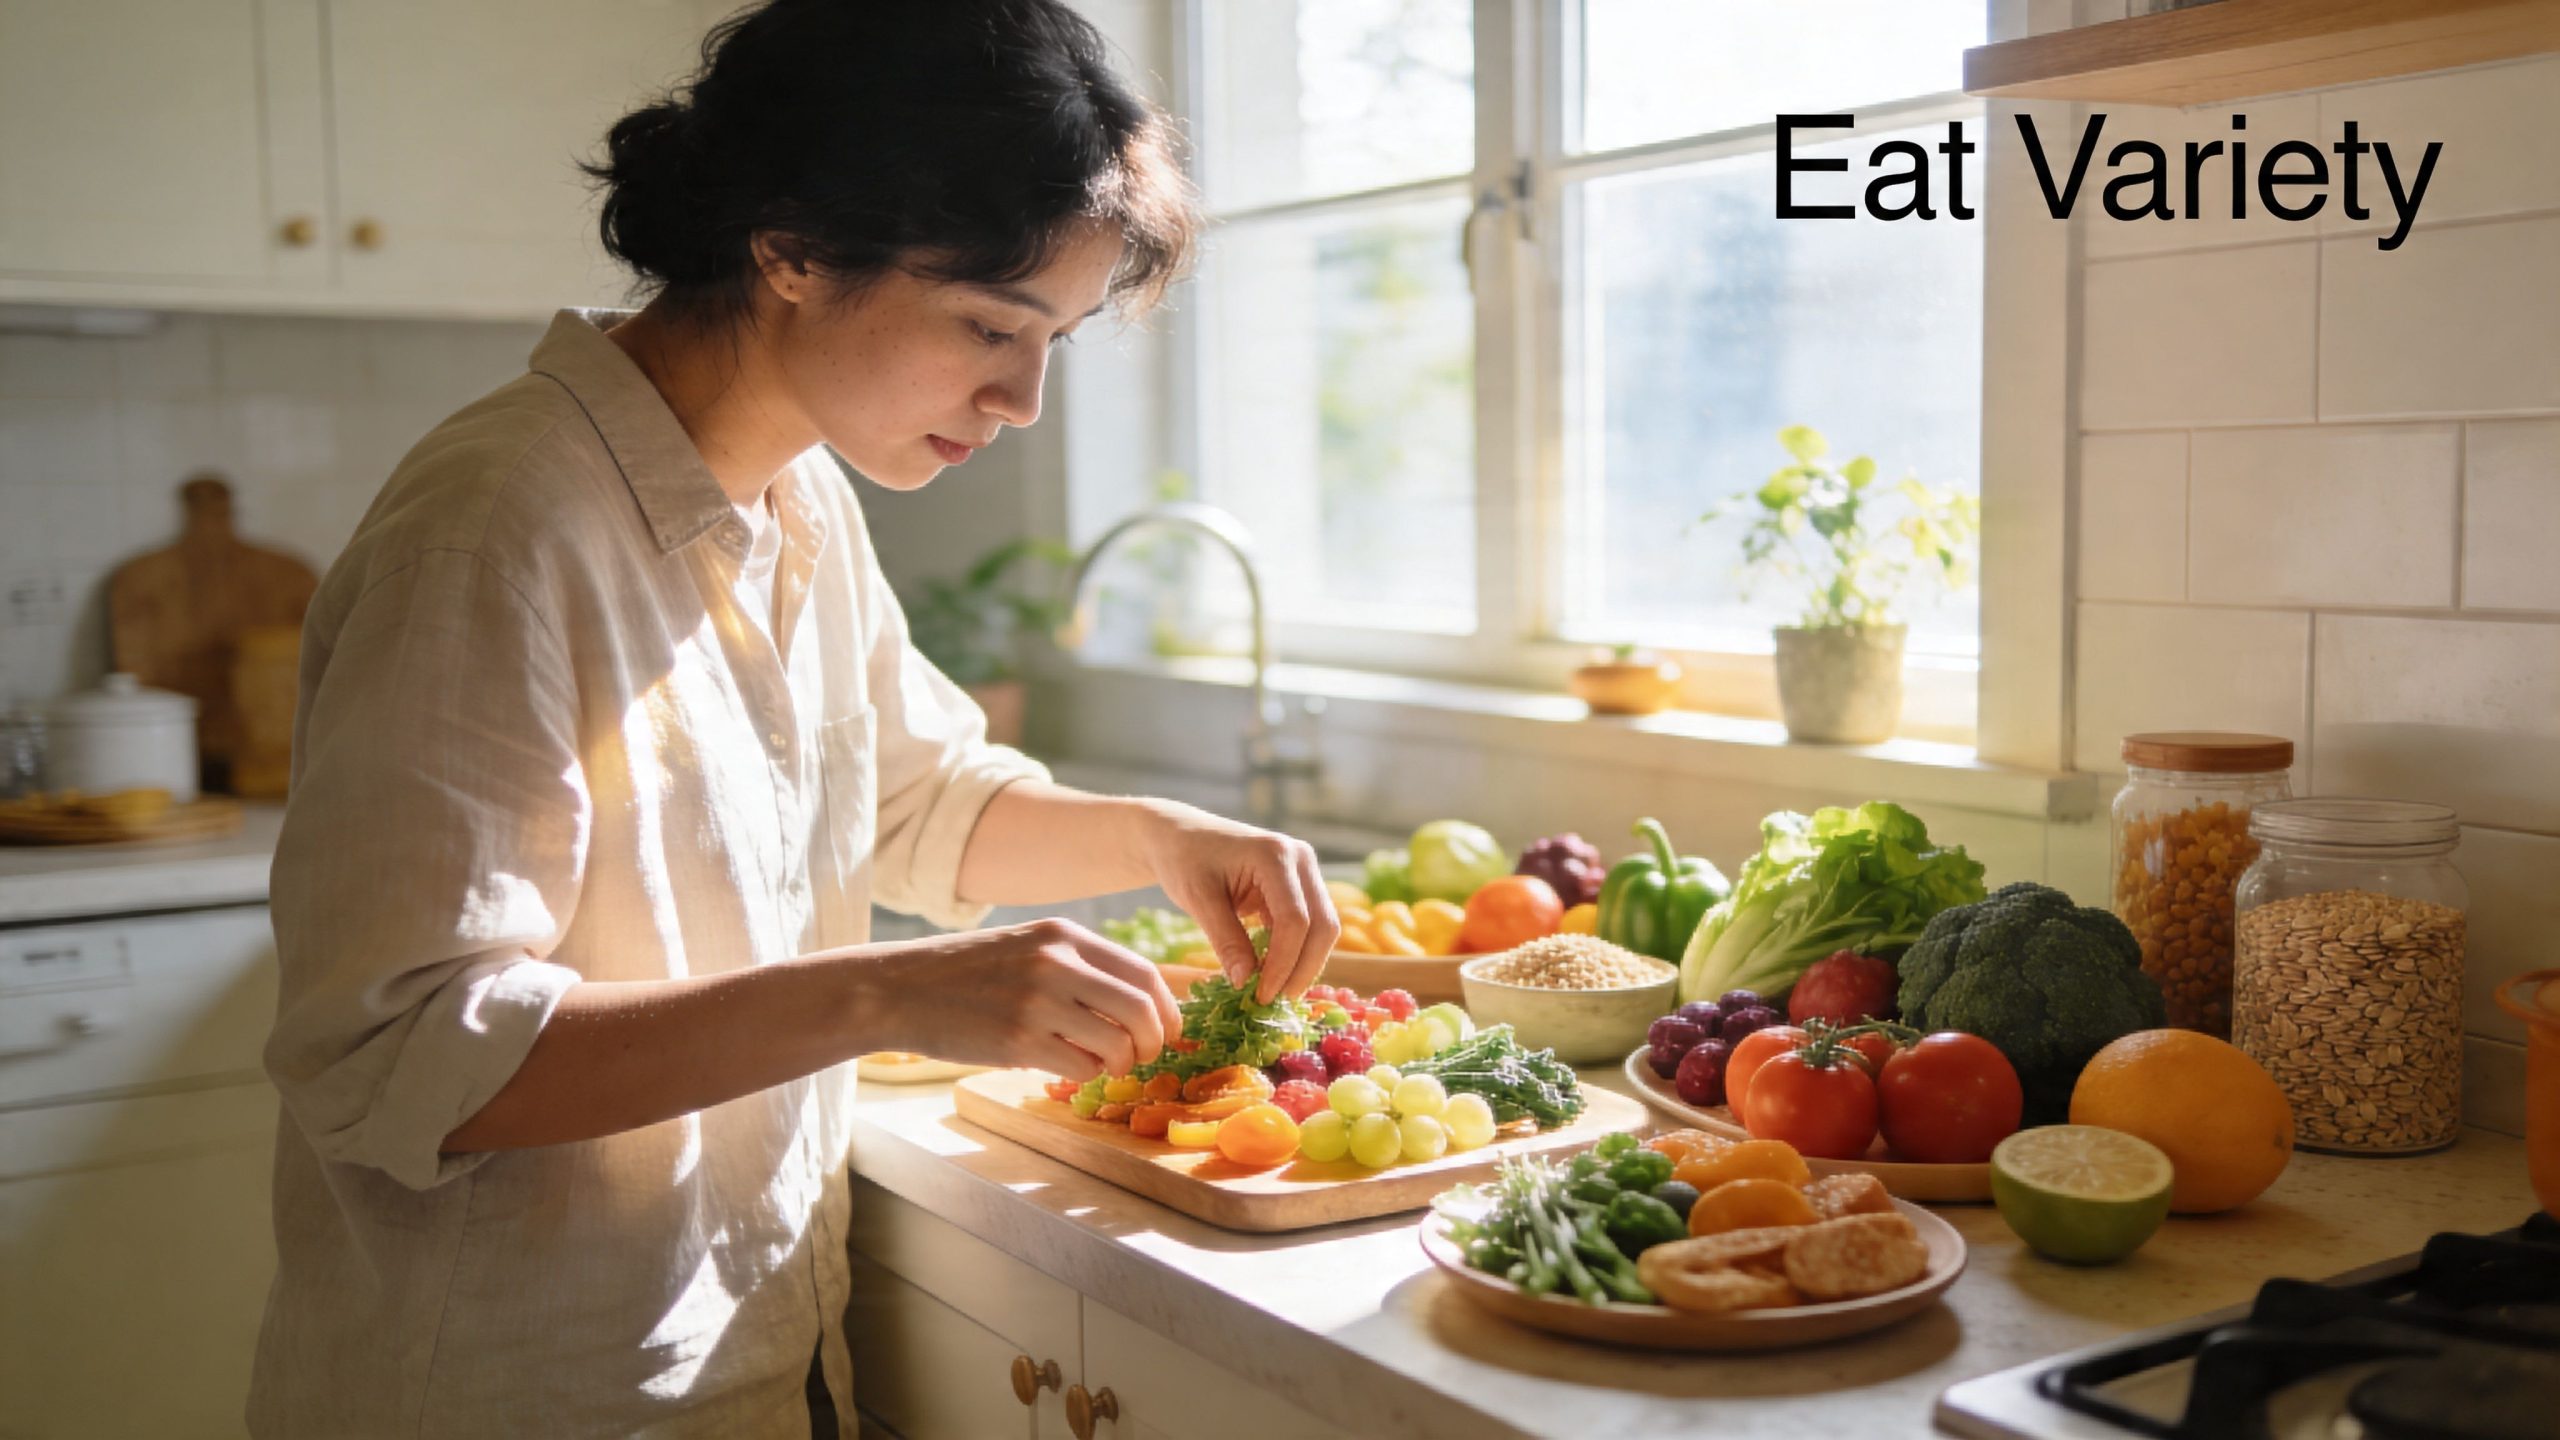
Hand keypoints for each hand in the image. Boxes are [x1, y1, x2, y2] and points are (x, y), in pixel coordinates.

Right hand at [863, 920, 1181, 1080]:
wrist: (899, 988)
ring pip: (1117, 1044)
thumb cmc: (966, 973)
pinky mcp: (1018, 1041)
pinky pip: (1080, 1067)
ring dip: (1119, 1064)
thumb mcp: (1027, 946)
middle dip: (1153, 1041)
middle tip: (1141, 1056)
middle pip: (1141, 1010)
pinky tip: (1065, 1067)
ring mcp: (1038, 1002)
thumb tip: (1138, 1003)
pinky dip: (1084, 1075)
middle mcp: (1057, 962)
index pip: (1144, 973)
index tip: (1167, 1030)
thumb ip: (1077, 965)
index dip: (1166, 1008)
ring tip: (1100, 1065)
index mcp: (1064, 935)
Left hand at [1131, 802, 1339, 1003]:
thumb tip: (1246, 983)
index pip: (1295, 920)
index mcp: (1276, 855)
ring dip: (1303, 964)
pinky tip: (1271, 973)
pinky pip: (1310, 925)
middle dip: (1302, 969)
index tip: (1260, 995)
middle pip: (1322, 925)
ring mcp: (1305, 871)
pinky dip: (1295, 952)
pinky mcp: (1301, 885)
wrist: (1180, 835)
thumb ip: (1225, 939)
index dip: (1283, 963)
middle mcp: (1301, 858)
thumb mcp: (1198, 899)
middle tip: (1273, 1001)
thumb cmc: (1184, 859)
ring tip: (1272, 992)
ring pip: (1323, 928)